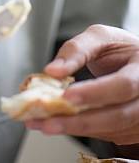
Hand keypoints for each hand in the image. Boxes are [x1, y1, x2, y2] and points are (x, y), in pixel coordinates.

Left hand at [25, 25, 138, 144]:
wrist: (136, 61)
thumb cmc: (119, 48)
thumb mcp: (100, 37)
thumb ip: (77, 49)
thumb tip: (52, 71)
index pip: (123, 85)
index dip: (95, 93)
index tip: (66, 96)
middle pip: (118, 116)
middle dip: (80, 121)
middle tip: (48, 121)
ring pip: (111, 130)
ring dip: (75, 129)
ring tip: (43, 123)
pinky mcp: (133, 130)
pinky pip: (108, 135)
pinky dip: (82, 131)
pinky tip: (59, 124)